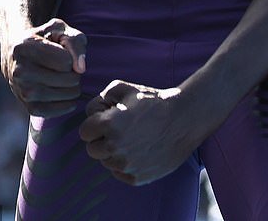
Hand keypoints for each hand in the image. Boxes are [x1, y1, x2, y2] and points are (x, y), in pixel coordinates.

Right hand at [5, 17, 86, 116]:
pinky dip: (66, 105)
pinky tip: (68, 96)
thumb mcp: (60, 30)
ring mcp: (22, 91)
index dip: (71, 57)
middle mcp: (20, 71)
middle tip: (69, 69)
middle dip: (75, 74)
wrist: (18, 53)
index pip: (65, 61)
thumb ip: (75, 42)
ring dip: (73, 89)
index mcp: (26, 47)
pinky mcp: (27, 106)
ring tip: (68, 80)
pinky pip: (53, 112)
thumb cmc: (44, 38)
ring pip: (62, 96)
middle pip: (66, 79)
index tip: (64, 53)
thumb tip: (81, 68)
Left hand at [78, 80, 196, 185]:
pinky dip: (125, 164)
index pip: (84, 132)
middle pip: (92, 150)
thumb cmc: (153, 101)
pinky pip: (119, 173)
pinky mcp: (137, 178)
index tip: (106, 119)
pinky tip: (139, 149)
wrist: (183, 119)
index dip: (94, 124)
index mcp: (109, 125)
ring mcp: (126, 165)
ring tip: (132, 137)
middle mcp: (115, 148)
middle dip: (101, 138)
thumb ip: (102, 97)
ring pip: (106, 162)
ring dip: (113, 152)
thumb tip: (92, 113)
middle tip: (119, 129)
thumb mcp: (125, 88)